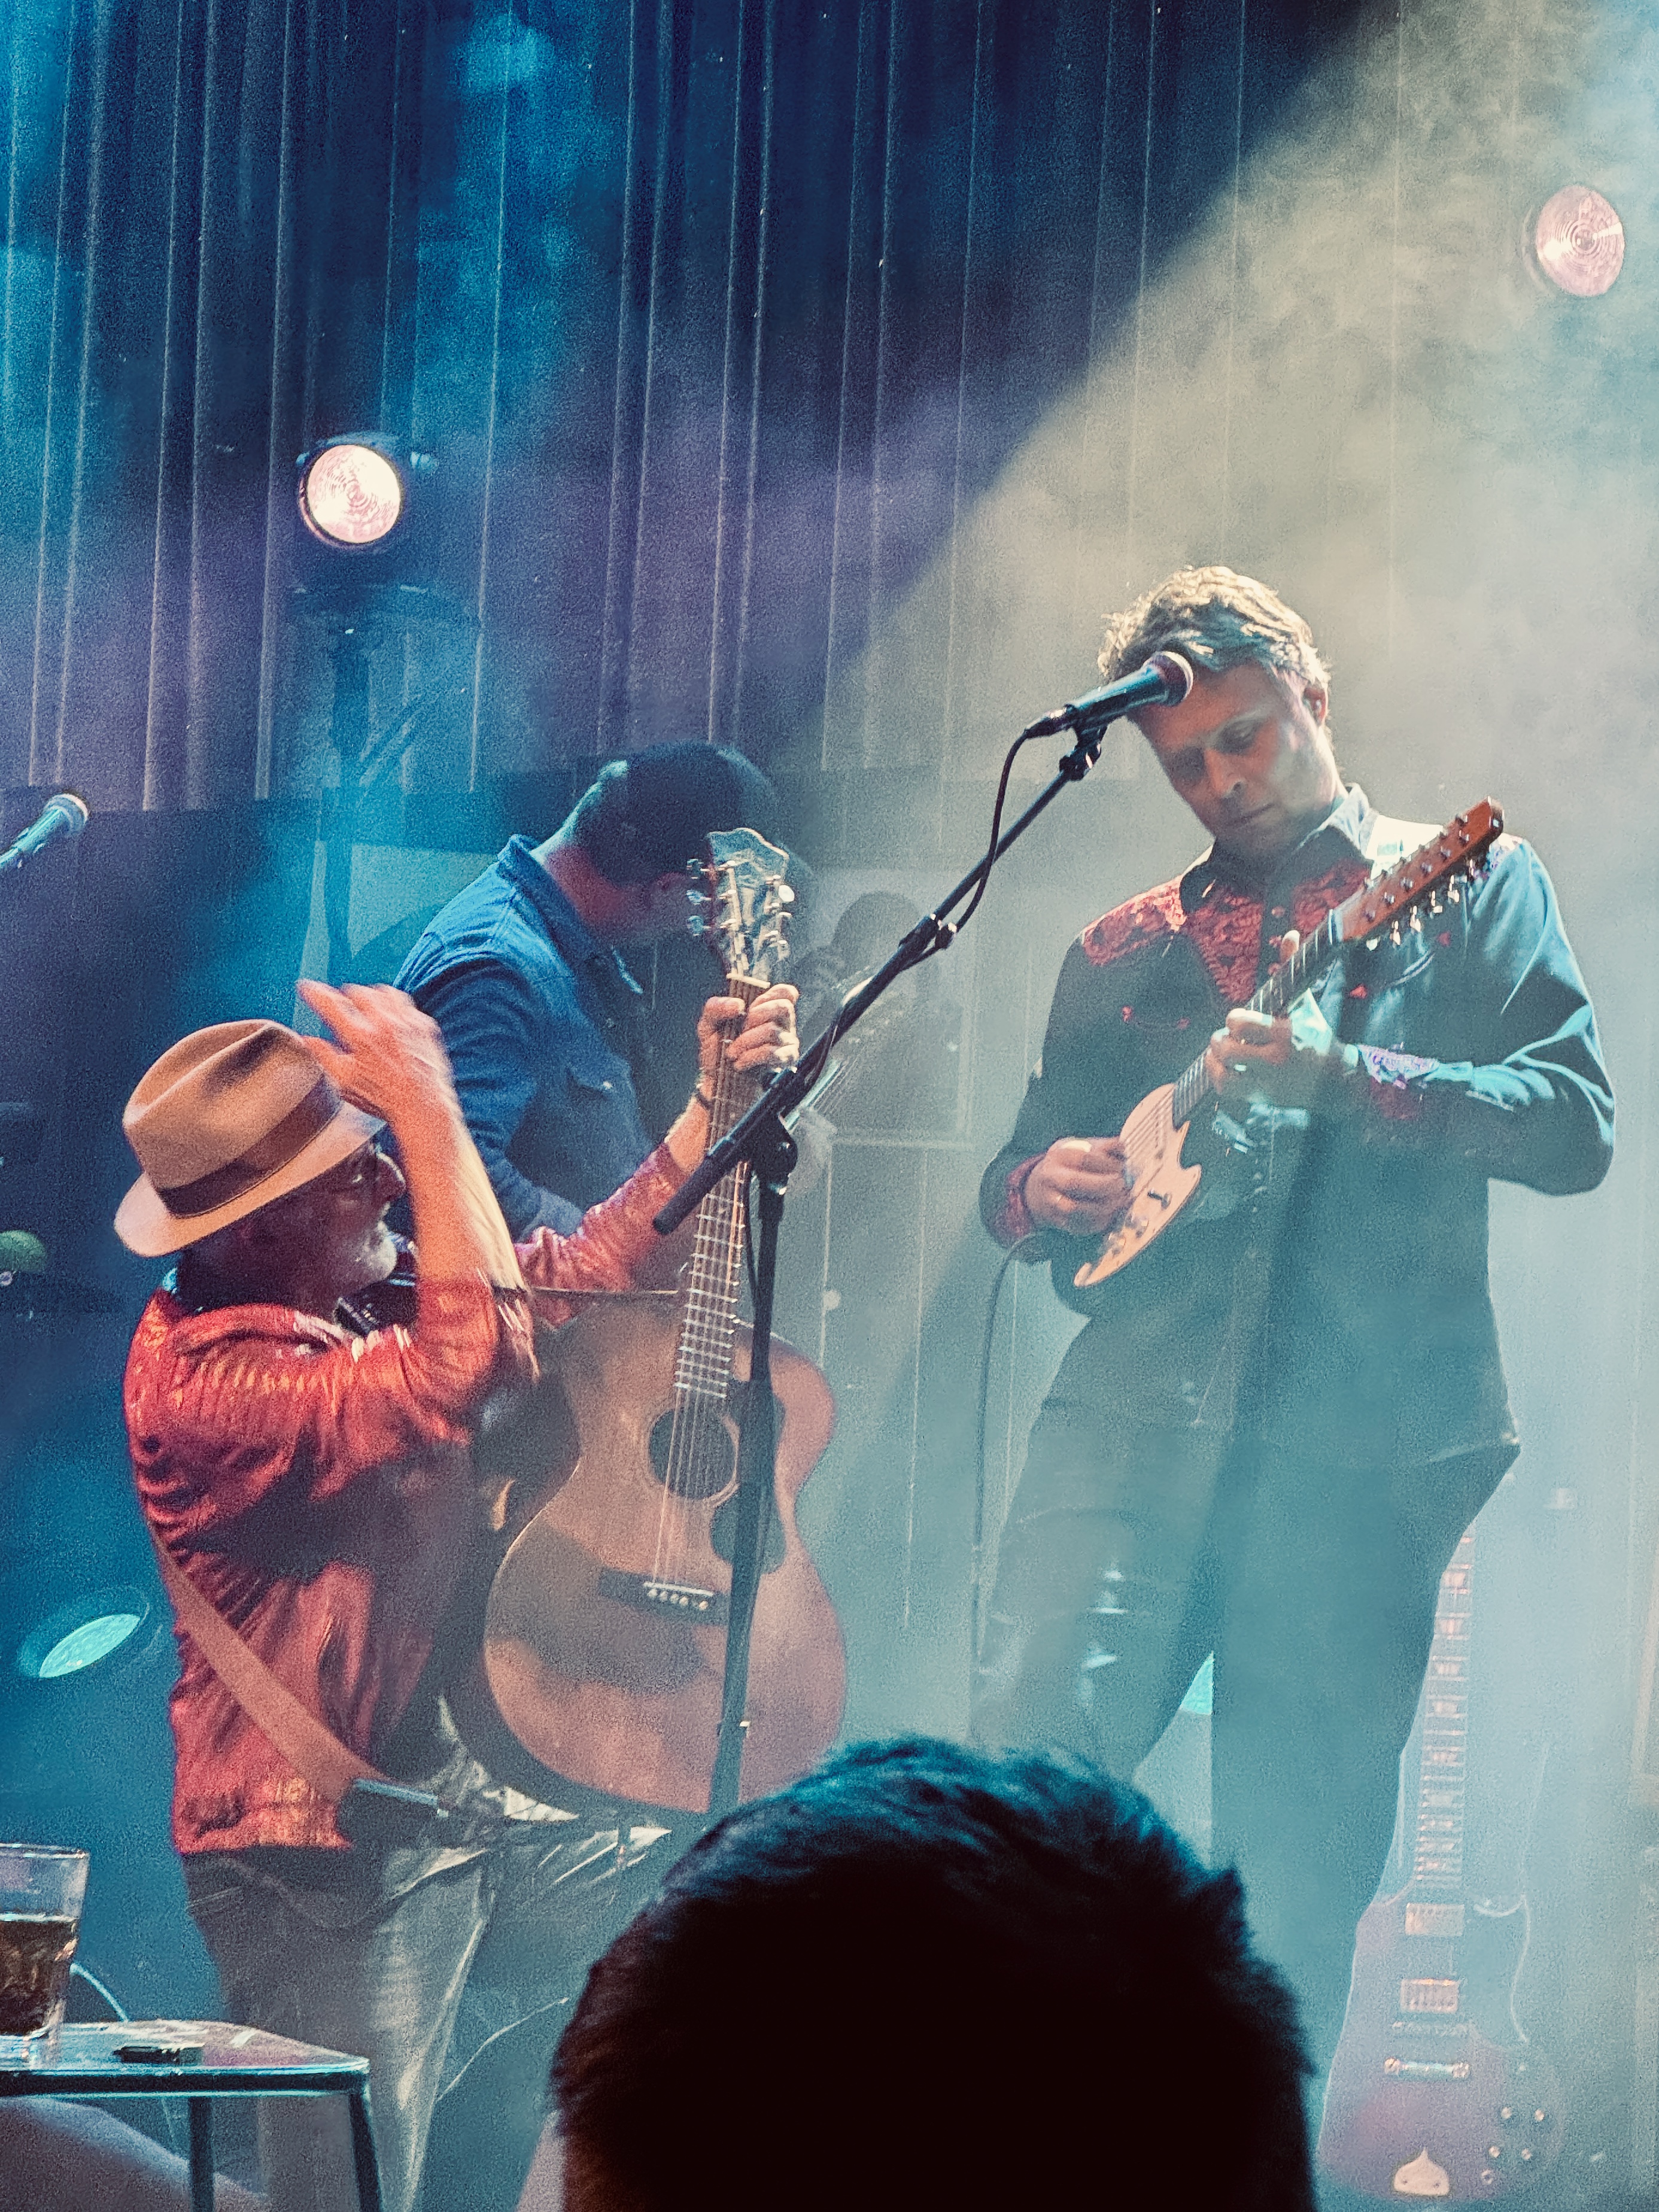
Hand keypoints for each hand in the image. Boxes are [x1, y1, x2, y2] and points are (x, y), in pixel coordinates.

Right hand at [296, 980, 459, 1130]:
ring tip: (368, 1008)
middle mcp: (384, 1024)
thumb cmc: (383, 1099)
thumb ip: (324, 1057)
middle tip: (343, 1006)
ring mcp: (407, 1022)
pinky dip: (396, 1009)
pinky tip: (392, 1021)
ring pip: (385, 992)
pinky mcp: (425, 1026)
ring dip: (372, 997)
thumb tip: (308, 1040)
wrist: (423, 1107)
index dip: (315, 993)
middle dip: (346, 997)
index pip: (331, 1004)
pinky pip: (407, 1005)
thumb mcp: (345, 1082)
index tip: (307, 988)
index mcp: (360, 1037)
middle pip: (359, 992)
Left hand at [697, 982, 799, 1086]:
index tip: (750, 1009)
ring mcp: (787, 1041)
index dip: (769, 996)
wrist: (718, 1082)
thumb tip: (738, 1005)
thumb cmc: (717, 1050)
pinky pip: (772, 1052)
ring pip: (772, 1031)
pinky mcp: (786, 1060)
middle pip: (782, 1007)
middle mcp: (782, 1024)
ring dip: (746, 1042)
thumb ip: (716, 1007)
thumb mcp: (708, 1024)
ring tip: (733, 1052)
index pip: (786, 993)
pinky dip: (751, 1056)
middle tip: (739, 1031)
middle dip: (754, 1018)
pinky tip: (740, 1062)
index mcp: (767, 1010)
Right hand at [1023, 1135, 1134, 1234]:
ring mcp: (1050, 1201)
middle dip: (1103, 1186)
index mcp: (1058, 1157)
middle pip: (1074, 1183)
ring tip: (1120, 1201)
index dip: (1106, 1164)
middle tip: (1122, 1186)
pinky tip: (1111, 1214)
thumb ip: (1102, 1147)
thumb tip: (1124, 1148)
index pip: (1083, 1159)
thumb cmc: (1067, 1166)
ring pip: (1075, 1208)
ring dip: (1103, 1207)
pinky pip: (1078, 1226)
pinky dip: (1098, 1222)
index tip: (1122, 1168)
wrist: (1037, 1189)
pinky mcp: (1056, 1221)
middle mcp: (1050, 1179)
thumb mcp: (1080, 1149)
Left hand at [1202, 932, 1353, 1113]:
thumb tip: (1290, 933)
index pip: (1240, 1023)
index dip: (1233, 1019)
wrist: (1337, 1079)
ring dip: (1215, 1063)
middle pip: (1228, 1051)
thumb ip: (1292, 968)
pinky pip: (1228, 1093)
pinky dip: (1218, 1080)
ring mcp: (1269, 1082)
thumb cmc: (1316, 1035)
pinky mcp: (1264, 1099)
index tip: (1238, 1020)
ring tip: (1220, 1054)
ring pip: (1225, 1076)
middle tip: (1225, 1037)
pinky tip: (1223, 1069)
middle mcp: (1276, 1059)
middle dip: (1219, 1041)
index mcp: (1285, 1032)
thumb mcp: (1304, 1003)